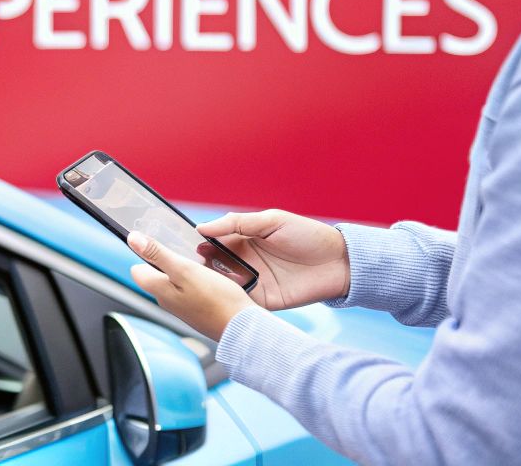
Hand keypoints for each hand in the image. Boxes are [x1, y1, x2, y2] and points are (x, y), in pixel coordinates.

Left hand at [128, 232, 256, 341]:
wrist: (243, 328)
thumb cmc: (216, 300)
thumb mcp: (184, 269)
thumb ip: (157, 254)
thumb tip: (133, 239)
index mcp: (158, 290)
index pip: (137, 269)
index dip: (145, 254)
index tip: (159, 244)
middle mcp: (167, 301)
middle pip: (156, 274)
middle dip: (167, 260)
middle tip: (185, 251)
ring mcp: (182, 307)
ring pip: (175, 281)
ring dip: (184, 270)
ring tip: (201, 263)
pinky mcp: (197, 310)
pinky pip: (191, 290)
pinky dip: (197, 280)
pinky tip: (211, 277)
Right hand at [197, 210, 349, 310]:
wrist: (340, 263)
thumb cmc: (308, 236)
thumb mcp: (271, 220)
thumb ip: (236, 223)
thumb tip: (202, 228)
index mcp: (244, 240)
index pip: (213, 242)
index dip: (197, 243)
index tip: (180, 244)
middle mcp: (245, 261)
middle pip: (213, 265)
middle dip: (199, 265)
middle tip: (184, 264)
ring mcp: (253, 282)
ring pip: (223, 284)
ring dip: (211, 282)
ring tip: (197, 279)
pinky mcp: (264, 300)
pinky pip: (241, 300)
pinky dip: (230, 298)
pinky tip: (220, 293)